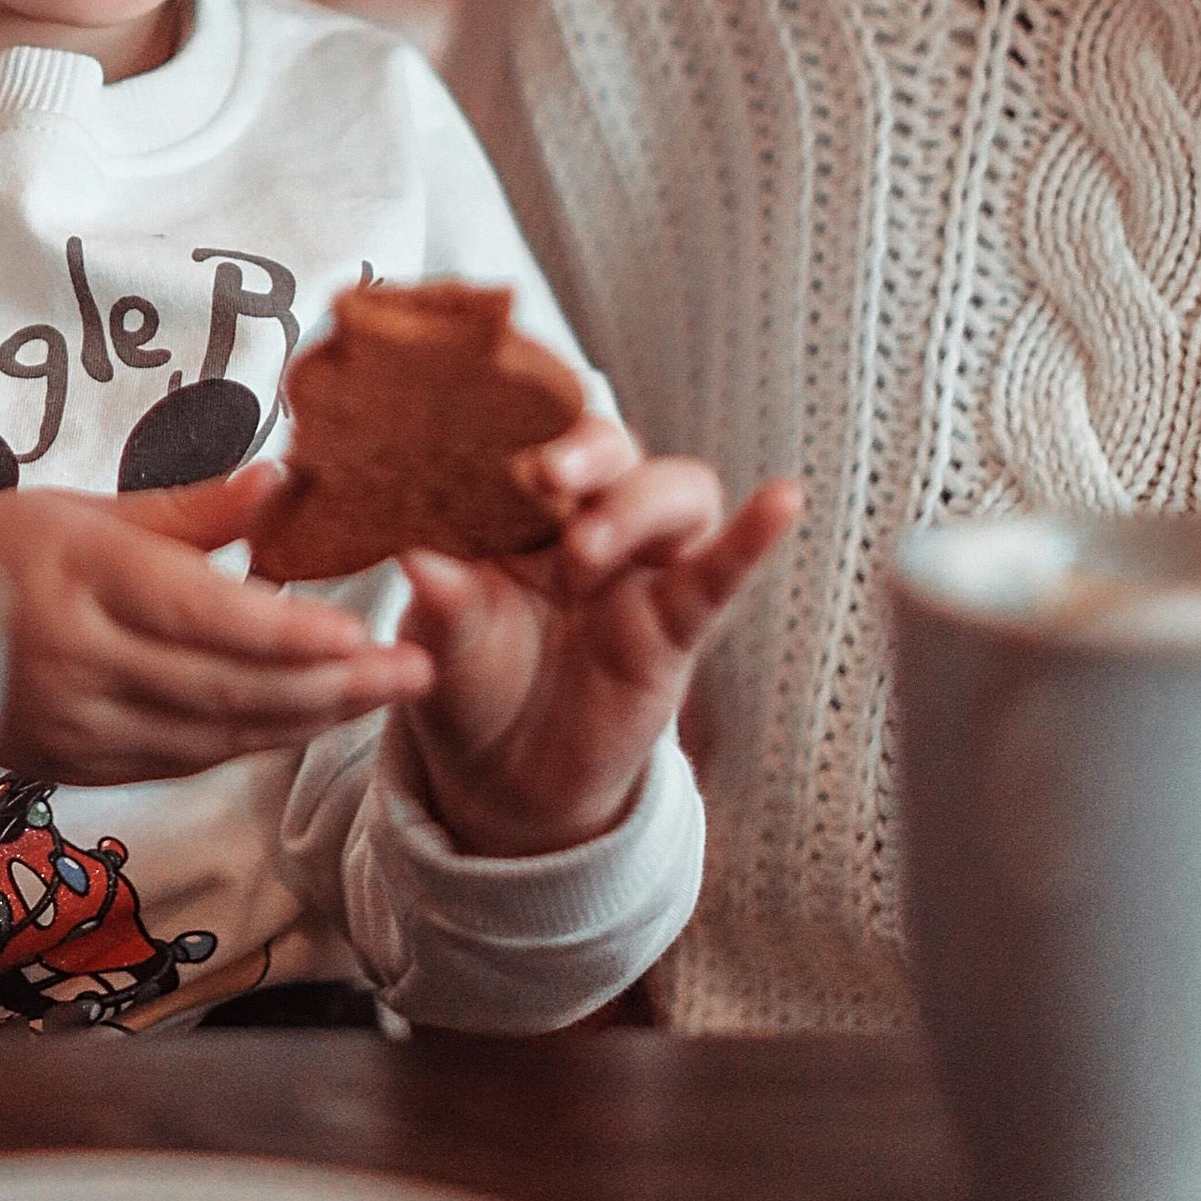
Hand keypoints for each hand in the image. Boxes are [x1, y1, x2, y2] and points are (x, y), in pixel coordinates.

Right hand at [0, 466, 431, 785]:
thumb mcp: (85, 505)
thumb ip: (191, 509)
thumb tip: (283, 481)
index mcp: (82, 572)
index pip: (202, 614)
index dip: (288, 634)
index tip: (364, 634)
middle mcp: (80, 654)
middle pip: (224, 686)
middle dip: (331, 687)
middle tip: (415, 673)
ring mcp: (77, 721)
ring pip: (213, 734)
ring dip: (307, 721)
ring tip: (382, 696)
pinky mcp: (78, 765)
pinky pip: (182, 760)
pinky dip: (251, 743)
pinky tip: (306, 723)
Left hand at [394, 419, 800, 860]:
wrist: (507, 779)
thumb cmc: (468, 685)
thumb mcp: (444, 649)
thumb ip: (442, 607)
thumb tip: (418, 560)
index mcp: (513, 502)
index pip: (530, 431)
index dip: (517, 421)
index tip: (486, 429)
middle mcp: (583, 515)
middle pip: (609, 447)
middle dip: (583, 449)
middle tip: (544, 472)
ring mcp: (639, 565)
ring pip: (672, 492)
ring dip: (635, 505)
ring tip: (585, 553)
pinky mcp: (677, 622)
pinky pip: (721, 573)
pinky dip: (751, 537)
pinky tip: (783, 500)